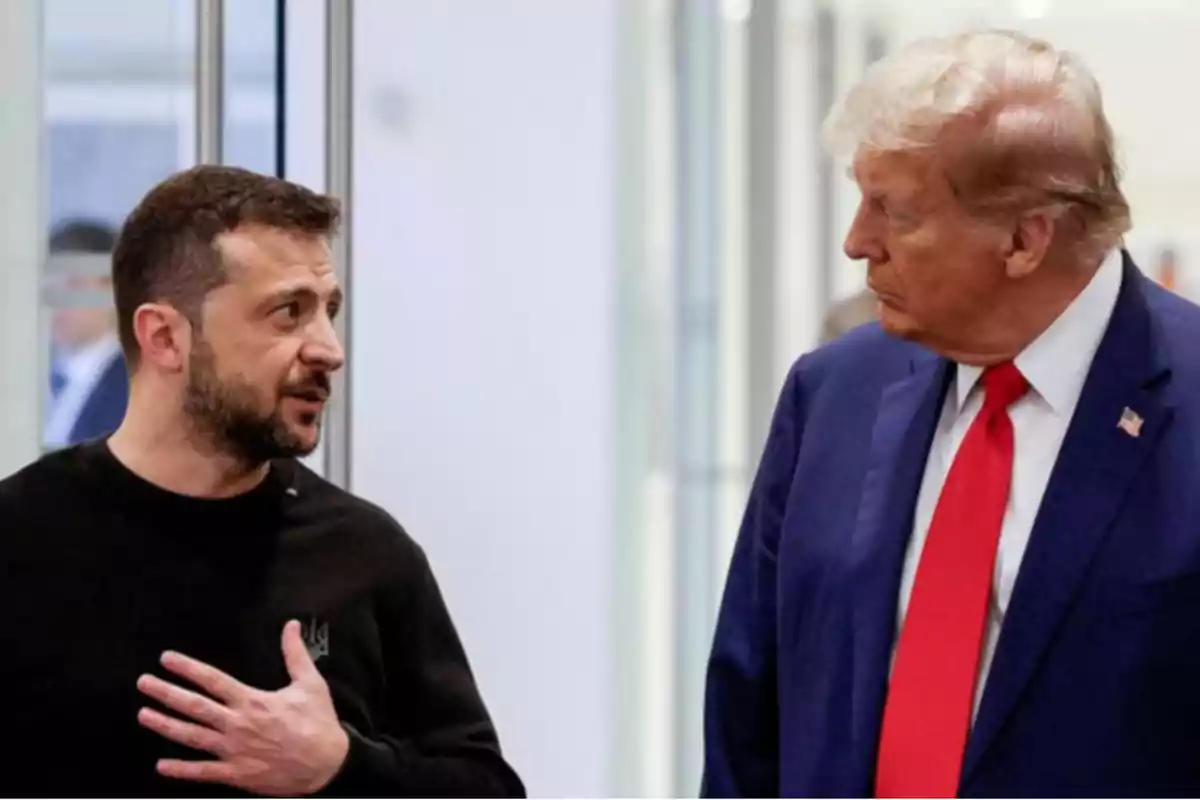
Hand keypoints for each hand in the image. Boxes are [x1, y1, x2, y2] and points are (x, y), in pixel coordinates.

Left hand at [137, 620, 349, 795]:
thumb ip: (295, 654)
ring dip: (165, 725)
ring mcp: (234, 751)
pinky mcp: (237, 773)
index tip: (167, 659)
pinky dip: (181, 770)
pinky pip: (203, 771)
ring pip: (192, 737)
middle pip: (194, 706)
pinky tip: (161, 766)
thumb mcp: (311, 683)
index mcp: (253, 701)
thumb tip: (291, 624)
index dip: (187, 668)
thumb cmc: (319, 722)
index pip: (213, 680)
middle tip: (144, 683)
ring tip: (143, 715)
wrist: (327, 764)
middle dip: (166, 693)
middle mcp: (238, 724)